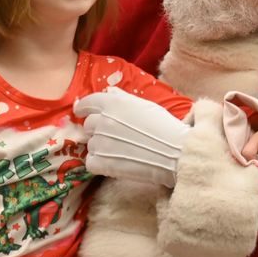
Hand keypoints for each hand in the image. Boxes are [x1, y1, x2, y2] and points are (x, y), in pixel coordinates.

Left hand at [74, 88, 190, 186]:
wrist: (176, 152)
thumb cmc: (165, 127)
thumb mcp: (145, 106)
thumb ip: (123, 98)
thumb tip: (109, 92)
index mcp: (113, 104)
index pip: (87, 103)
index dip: (83, 108)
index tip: (82, 112)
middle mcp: (103, 121)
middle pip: (88, 125)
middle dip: (97, 130)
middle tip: (114, 136)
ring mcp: (101, 142)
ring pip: (91, 144)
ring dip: (101, 147)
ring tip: (120, 151)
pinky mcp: (102, 162)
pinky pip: (91, 162)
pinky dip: (99, 164)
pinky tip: (115, 163)